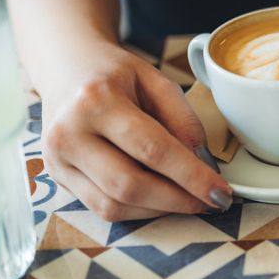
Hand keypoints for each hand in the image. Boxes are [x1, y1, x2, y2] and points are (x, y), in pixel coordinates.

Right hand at [39, 41, 232, 221]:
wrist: (65, 67)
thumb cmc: (114, 73)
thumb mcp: (156, 80)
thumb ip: (183, 119)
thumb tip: (203, 163)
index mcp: (96, 100)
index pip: (152, 149)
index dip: (192, 176)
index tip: (221, 193)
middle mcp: (69, 133)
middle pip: (130, 185)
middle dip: (178, 200)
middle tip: (210, 202)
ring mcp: (57, 159)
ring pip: (113, 205)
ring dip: (159, 210)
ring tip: (187, 200)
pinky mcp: (56, 177)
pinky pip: (101, 208)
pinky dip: (137, 210)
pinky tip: (159, 198)